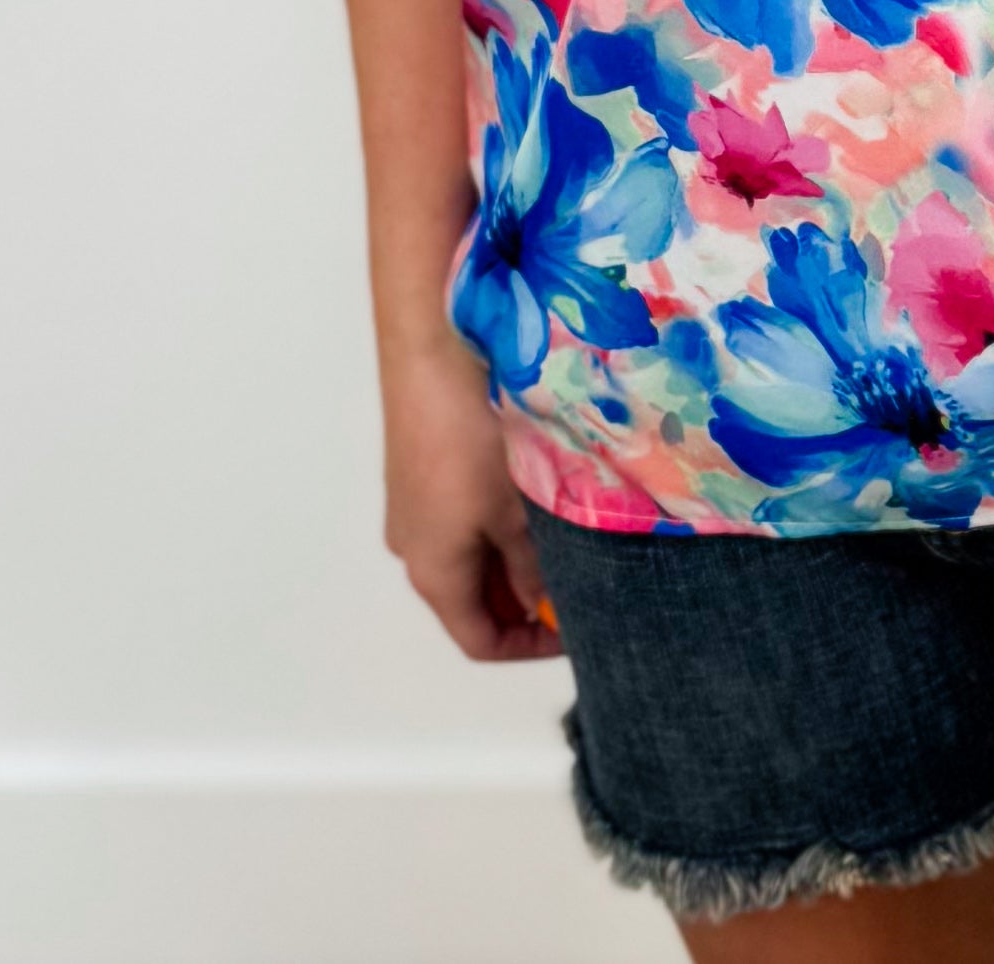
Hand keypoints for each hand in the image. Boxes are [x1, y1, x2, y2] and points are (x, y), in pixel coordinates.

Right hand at [378, 328, 562, 661]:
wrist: (431, 346)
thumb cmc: (469, 431)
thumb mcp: (515, 510)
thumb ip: (533, 567)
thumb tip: (546, 603)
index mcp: (432, 572)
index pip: (480, 640)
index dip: (530, 646)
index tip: (576, 628)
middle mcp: (413, 547)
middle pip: (472, 600)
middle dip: (527, 598)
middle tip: (580, 579)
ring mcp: (413, 508)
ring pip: (469, 556)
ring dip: (515, 557)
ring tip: (564, 533)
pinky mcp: (419, 472)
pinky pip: (459, 519)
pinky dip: (496, 523)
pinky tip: (533, 492)